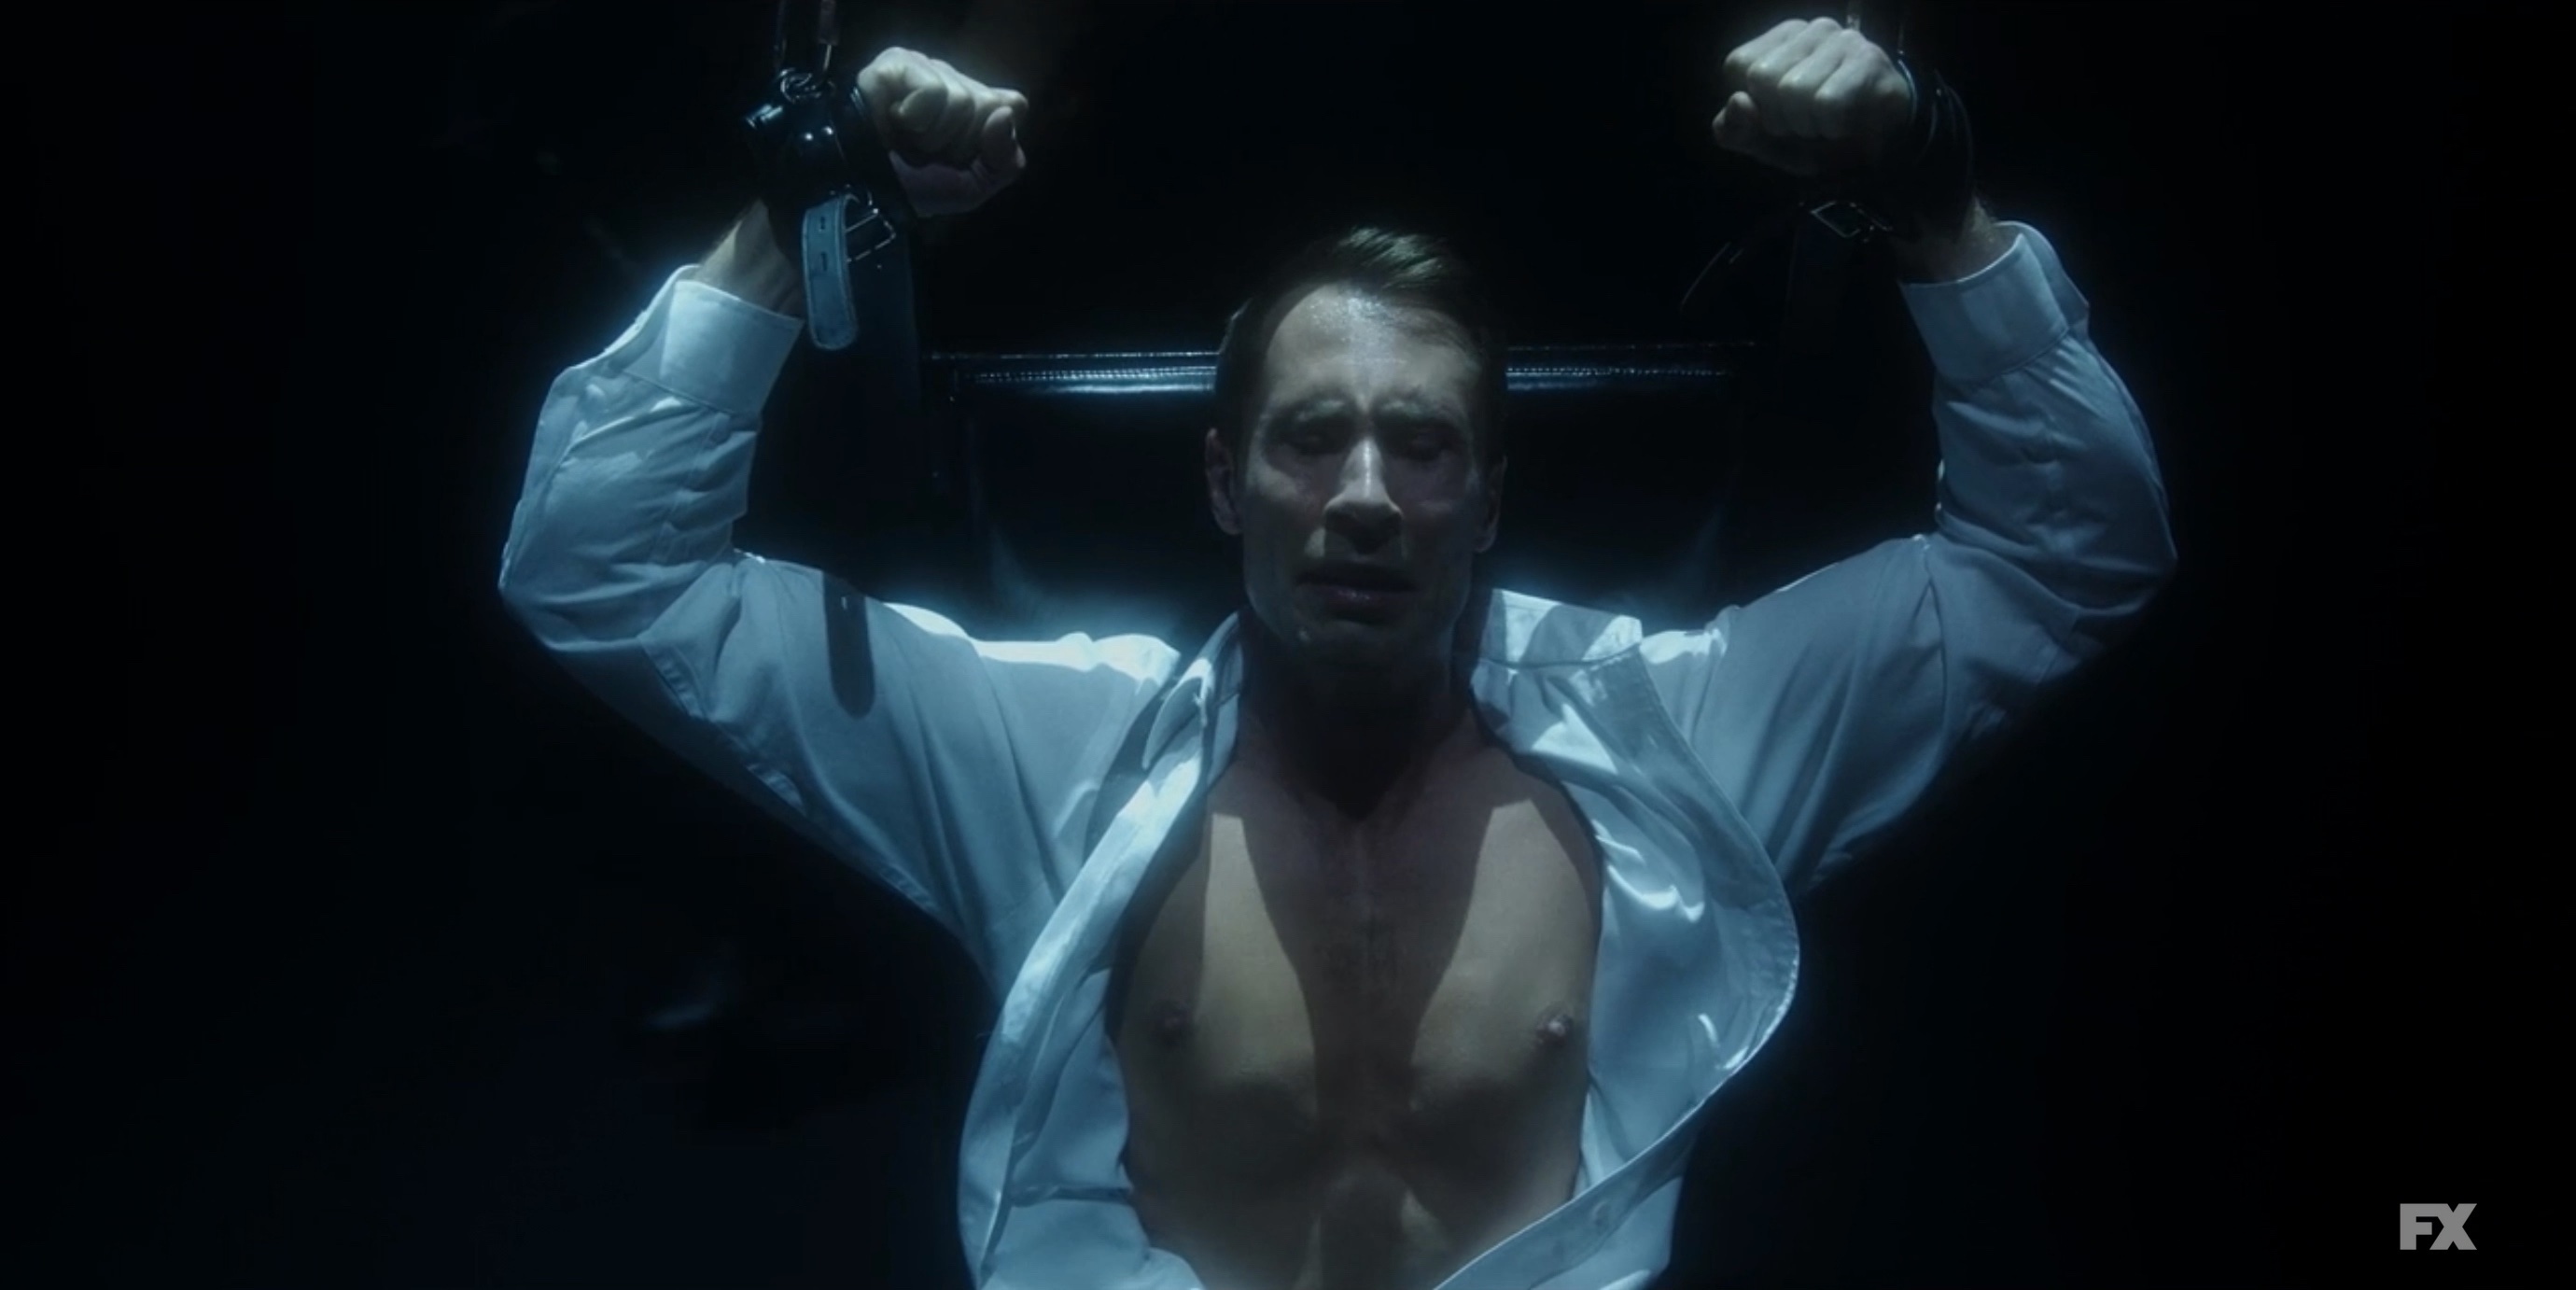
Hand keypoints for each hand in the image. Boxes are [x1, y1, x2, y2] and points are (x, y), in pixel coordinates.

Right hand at [854, 47, 1028, 215]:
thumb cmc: (915, 187)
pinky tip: (894, 122)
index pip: (1014, 104)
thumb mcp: (972, 187)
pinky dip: (916, 119)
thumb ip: (1005, 160)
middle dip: (959, 143)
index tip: (960, 158)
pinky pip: (931, 90)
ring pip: (961, 99)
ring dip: (933, 136)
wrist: (866, 193)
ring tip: (908, 141)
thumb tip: (1006, 114)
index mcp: (974, 104)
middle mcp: (953, 80)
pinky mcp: (896, 63)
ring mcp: (925, 68)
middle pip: (988, 104)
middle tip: (928, 152)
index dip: (989, 140)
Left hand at [1711, 17, 1914, 178]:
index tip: (1779, 114)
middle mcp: (1809, 29)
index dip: (1754, 104)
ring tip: (1826, 124)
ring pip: (1794, 90)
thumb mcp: (1765, 142)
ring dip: (1808, 126)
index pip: (1737, 64)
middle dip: (1780, 117)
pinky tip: (1846, 124)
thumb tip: (1738, 102)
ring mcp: (1841, 40)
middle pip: (1763, 77)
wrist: (1881, 149)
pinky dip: (1831, 128)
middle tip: (1806, 123)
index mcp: (1778, 40)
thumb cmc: (1817, 136)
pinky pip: (1827, 103)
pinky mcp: (1869, 60)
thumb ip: (1735, 130)